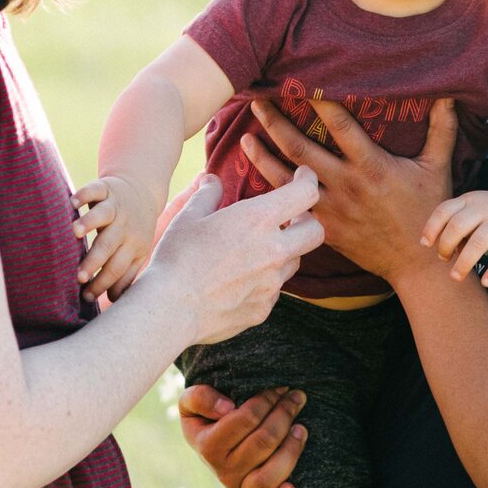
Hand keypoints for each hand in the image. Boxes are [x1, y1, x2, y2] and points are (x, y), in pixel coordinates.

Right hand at [73, 175, 158, 301]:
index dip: (102, 283)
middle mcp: (125, 226)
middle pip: (108, 246)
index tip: (85, 296)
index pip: (116, 268)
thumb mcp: (137, 252)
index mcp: (133, 246)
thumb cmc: (134, 229)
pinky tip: (72, 203)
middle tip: (78, 277)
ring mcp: (115, 206)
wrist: (142, 191)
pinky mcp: (106, 188)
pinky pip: (94, 190)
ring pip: (103, 215)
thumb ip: (125, 275)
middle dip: (94, 262)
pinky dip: (83, 195)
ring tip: (74, 233)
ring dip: (89, 222)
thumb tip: (112, 301)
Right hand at [137, 171, 323, 345]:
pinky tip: (241, 279)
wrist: (170, 310)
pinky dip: (266, 280)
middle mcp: (274, 251)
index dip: (308, 181)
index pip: (305, 194)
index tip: (303, 177)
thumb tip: (212, 180)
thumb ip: (207, 194)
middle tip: (291, 218)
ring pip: (295, 262)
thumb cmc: (176, 258)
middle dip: (308, 221)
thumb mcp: (188, 216)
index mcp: (258, 220)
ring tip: (258, 250)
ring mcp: (272, 284)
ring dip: (285, 252)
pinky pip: (274, 290)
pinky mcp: (263, 309)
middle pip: (316, 232)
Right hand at [178, 383, 305, 487]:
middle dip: (284, 415)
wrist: (209, 444)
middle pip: (262, 443)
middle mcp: (223, 472)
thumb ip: (200, 398)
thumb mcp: (191, 403)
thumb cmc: (207, 419)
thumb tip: (227, 408)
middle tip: (297, 398)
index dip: (267, 400)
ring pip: (268, 477)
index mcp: (208, 446)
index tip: (280, 388)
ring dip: (291, 450)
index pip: (245, 419)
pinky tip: (292, 487)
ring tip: (301, 428)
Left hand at [238, 96, 456, 280]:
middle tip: (256, 101)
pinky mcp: (323, 228)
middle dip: (275, 122)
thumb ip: (441, 129)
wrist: (417, 263)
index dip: (318, 99)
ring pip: (286, 180)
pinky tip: (258, 180)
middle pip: (299, 148)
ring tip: (245, 136)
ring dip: (263, 156)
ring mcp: (331, 209)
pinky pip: (290, 208)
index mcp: (371, 166)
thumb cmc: (429, 211)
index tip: (301, 79)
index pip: (339, 124)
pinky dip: (272, 193)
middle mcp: (346, 185)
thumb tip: (449, 94)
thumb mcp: (437, 167)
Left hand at [422, 189, 487, 285]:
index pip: (445, 210)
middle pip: (458, 226)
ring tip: (456, 276)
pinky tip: (485, 282)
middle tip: (443, 259)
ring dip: (463, 263)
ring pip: (478, 243)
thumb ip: (455, 225)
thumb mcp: (472, 210)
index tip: (425, 244)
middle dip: (445, 246)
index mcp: (469, 200)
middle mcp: (485, 208)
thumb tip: (440, 251)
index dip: (432, 228)